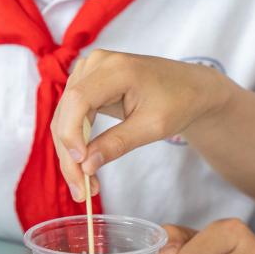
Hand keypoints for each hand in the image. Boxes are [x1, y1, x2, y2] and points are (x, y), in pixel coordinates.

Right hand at [51, 50, 231, 198]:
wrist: (190, 87)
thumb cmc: (178, 101)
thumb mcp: (153, 127)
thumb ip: (118, 144)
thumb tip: (86, 166)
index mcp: (117, 68)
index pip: (79, 99)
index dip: (72, 133)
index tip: (80, 165)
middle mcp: (97, 63)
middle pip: (67, 110)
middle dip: (69, 154)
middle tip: (81, 190)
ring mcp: (90, 70)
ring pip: (64, 116)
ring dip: (69, 152)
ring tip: (84, 185)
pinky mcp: (88, 83)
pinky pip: (71, 114)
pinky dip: (75, 141)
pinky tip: (84, 166)